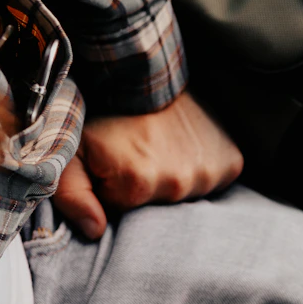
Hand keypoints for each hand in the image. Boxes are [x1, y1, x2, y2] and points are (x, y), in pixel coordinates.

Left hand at [53, 90, 242, 237]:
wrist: (148, 72)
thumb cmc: (106, 111)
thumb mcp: (72, 149)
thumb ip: (71, 194)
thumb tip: (94, 231)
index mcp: (138, 185)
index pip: (122, 211)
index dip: (112, 189)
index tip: (111, 164)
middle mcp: (178, 184)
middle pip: (158, 206)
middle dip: (144, 186)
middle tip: (136, 153)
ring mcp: (208, 174)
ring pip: (187, 195)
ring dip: (175, 176)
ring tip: (162, 148)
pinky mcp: (230, 164)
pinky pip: (216, 182)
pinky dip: (202, 169)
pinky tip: (186, 148)